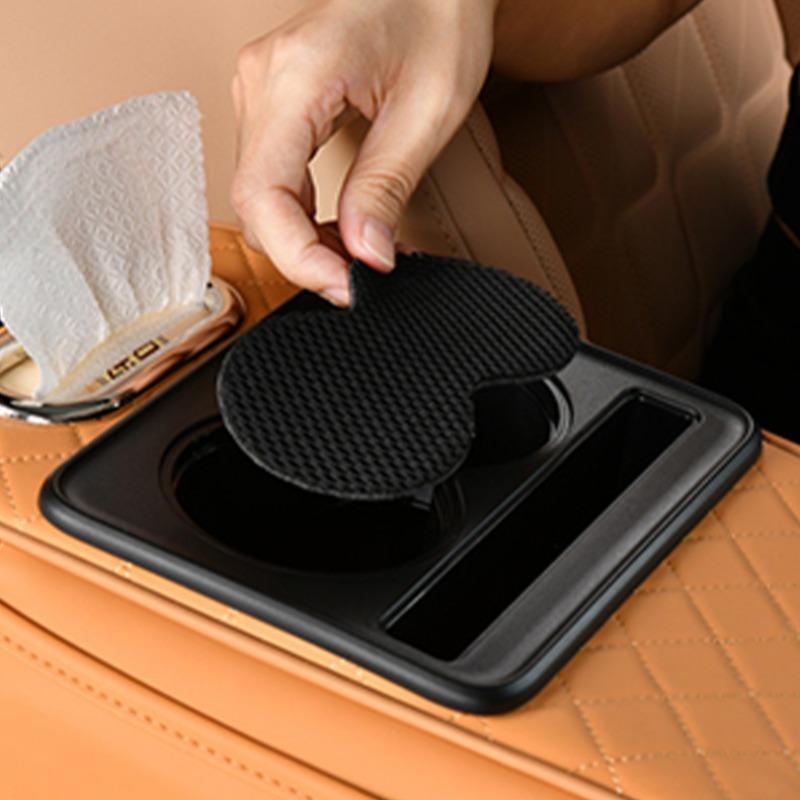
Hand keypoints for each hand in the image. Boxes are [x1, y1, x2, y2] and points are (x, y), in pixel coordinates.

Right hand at [230, 0, 496, 304]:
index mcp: (294, 77)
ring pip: (261, 196)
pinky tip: (342, 227)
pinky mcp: (274, 102)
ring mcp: (261, 90)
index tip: (347, 286)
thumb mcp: (427, 110)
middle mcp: (261, 82)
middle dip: (304, 254)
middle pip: (255, 203)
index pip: (264, 196)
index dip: (299, 257)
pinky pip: (274, 177)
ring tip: (359, 254)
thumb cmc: (439, 14)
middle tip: (361, 277)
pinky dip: (304, 214)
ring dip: (304, 238)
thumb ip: (387, 188)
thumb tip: (365, 257)